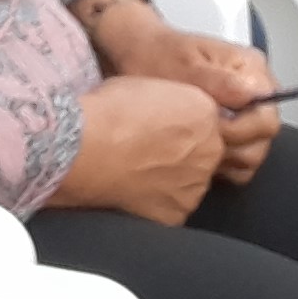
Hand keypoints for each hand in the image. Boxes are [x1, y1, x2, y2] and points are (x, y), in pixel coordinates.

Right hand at [58, 75, 227, 222]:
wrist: (87, 149)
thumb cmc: (109, 112)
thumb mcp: (148, 85)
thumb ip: (173, 103)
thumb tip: (170, 116)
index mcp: (205, 112)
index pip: (205, 120)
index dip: (180, 124)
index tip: (158, 128)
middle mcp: (210, 150)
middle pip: (204, 153)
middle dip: (184, 154)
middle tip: (149, 152)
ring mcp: (196, 185)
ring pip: (191, 182)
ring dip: (173, 179)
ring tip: (139, 172)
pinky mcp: (178, 213)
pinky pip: (173, 207)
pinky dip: (158, 203)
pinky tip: (135, 191)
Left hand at [87, 0, 278, 182]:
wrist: (138, 56)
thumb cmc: (158, 56)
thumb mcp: (184, 65)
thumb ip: (217, 81)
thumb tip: (250, 94)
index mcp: (252, 69)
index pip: (267, 114)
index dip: (240, 130)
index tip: (208, 128)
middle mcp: (257, 91)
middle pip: (264, 136)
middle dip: (231, 144)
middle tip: (197, 138)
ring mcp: (247, 113)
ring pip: (253, 153)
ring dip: (225, 157)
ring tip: (192, 144)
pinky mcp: (234, 130)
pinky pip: (239, 161)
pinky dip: (219, 164)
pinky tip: (195, 152)